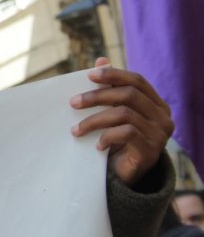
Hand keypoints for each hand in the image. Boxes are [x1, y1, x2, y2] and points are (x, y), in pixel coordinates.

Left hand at [70, 58, 173, 187]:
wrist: (125, 176)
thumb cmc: (117, 141)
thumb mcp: (113, 113)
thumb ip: (110, 89)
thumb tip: (101, 60)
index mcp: (156, 104)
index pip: (137, 81)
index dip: (114, 75)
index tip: (89, 75)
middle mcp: (163, 117)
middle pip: (129, 95)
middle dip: (97, 96)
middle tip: (73, 103)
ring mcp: (160, 135)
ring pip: (124, 114)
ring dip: (94, 120)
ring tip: (76, 130)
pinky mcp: (151, 151)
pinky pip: (126, 134)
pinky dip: (106, 137)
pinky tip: (96, 145)